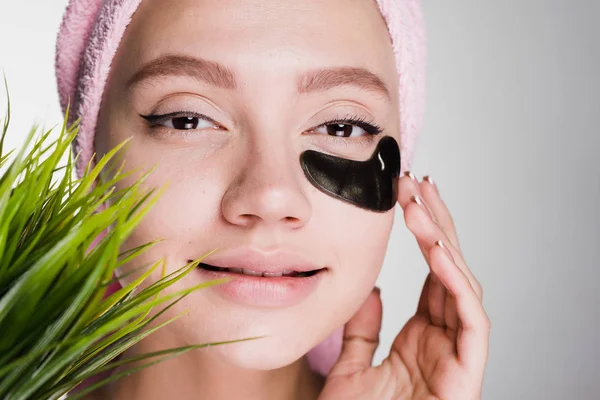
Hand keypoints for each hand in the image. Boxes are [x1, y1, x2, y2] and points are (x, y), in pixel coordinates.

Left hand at [317, 173, 489, 399]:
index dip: (424, 234)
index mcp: (422, 337)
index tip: (407, 198)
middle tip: (415, 184)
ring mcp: (457, 355)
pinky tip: (439, 249)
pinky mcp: (466, 373)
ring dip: (443, 241)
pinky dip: (457, 282)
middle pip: (449, 270)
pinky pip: (472, 319)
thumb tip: (369, 292)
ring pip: (462, 285)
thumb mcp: (350, 371)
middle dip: (435, 224)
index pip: (432, 274)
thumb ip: (361, 332)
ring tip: (422, 203)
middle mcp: (444, 340)